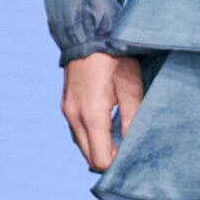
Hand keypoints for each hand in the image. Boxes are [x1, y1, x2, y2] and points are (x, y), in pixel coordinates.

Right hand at [62, 51, 143, 171]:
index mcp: (92, 116)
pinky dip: (90, 137)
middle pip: (89, 158)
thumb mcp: (131, 87)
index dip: (117, 164)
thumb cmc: (114, 59)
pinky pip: (77, 133)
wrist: (88, 35)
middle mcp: (75, 118)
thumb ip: (132, 119)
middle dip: (108, 159)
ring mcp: (67, 112)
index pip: (100, 160)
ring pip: (82, 146)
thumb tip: (133, 145)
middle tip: (128, 150)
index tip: (132, 156)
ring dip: (98, 148)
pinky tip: (106, 126)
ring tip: (118, 138)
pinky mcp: (65, 106)